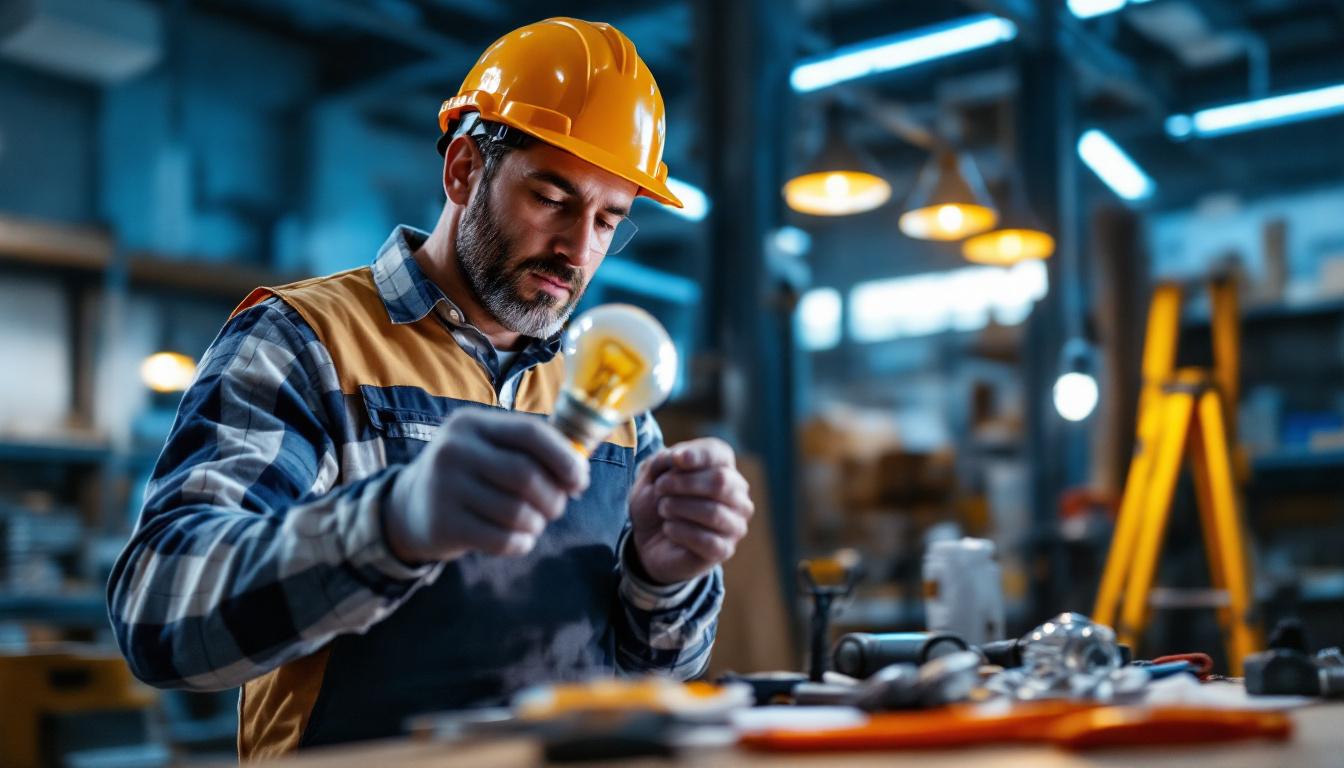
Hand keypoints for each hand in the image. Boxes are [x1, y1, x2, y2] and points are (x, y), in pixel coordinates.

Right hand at [384, 408, 589, 562]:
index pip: (530, 433)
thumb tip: (579, 470)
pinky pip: (501, 540)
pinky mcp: (443, 524)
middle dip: (554, 497)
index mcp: (472, 423)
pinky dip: (522, 543)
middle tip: (556, 508)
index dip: (565, 458)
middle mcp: (454, 450)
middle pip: (527, 476)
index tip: (580, 481)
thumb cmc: (469, 474)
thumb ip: (531, 451)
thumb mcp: (489, 448)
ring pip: (517, 512)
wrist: (410, 506)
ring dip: (538, 523)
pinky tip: (520, 539)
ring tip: (533, 522)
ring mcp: (444, 488)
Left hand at [627, 437, 753, 584]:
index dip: (698, 455)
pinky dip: (680, 531)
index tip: (676, 460)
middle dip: (682, 483)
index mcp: (723, 468)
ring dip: (679, 508)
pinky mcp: (724, 549)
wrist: (647, 540)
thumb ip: (664, 461)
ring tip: (663, 508)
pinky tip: (668, 528)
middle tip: (659, 488)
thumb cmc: (658, 502)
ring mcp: (734, 524)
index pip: (720, 453)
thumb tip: (680, 458)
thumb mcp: (651, 475)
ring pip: (713, 512)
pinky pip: (706, 540)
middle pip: (720, 481)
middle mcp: (737, 495)